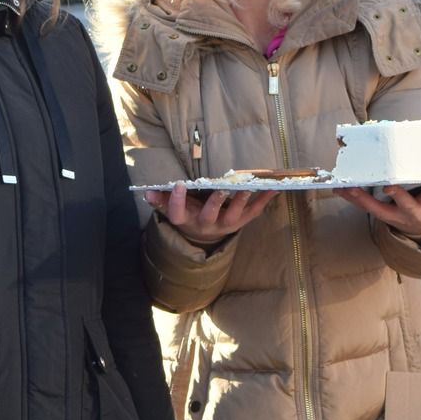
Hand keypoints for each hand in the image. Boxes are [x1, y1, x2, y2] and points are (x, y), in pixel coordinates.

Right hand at [143, 183, 275, 245]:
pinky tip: (273, 188)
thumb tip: (147, 192)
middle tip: (221, 188)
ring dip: (242, 201)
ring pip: (234, 216)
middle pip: (210, 216)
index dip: (177, 201)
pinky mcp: (241, 222)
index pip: (178, 214)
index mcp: (187, 220)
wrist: (205, 234)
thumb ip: (161, 200)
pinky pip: (253, 213)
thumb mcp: (173, 208)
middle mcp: (206, 225)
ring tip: (249, 186)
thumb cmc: (189, 213)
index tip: (178, 184)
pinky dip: (264, 201)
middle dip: (215, 203)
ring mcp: (225, 225)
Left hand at [333, 179, 420, 234]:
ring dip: (363, 197)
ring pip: (377, 207)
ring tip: (349, 186)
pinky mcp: (381, 214)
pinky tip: (338, 188)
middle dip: (398, 194)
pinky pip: (364, 206)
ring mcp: (395, 214)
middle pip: (405, 203)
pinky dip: (352, 197)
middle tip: (389, 185)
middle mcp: (413, 212)